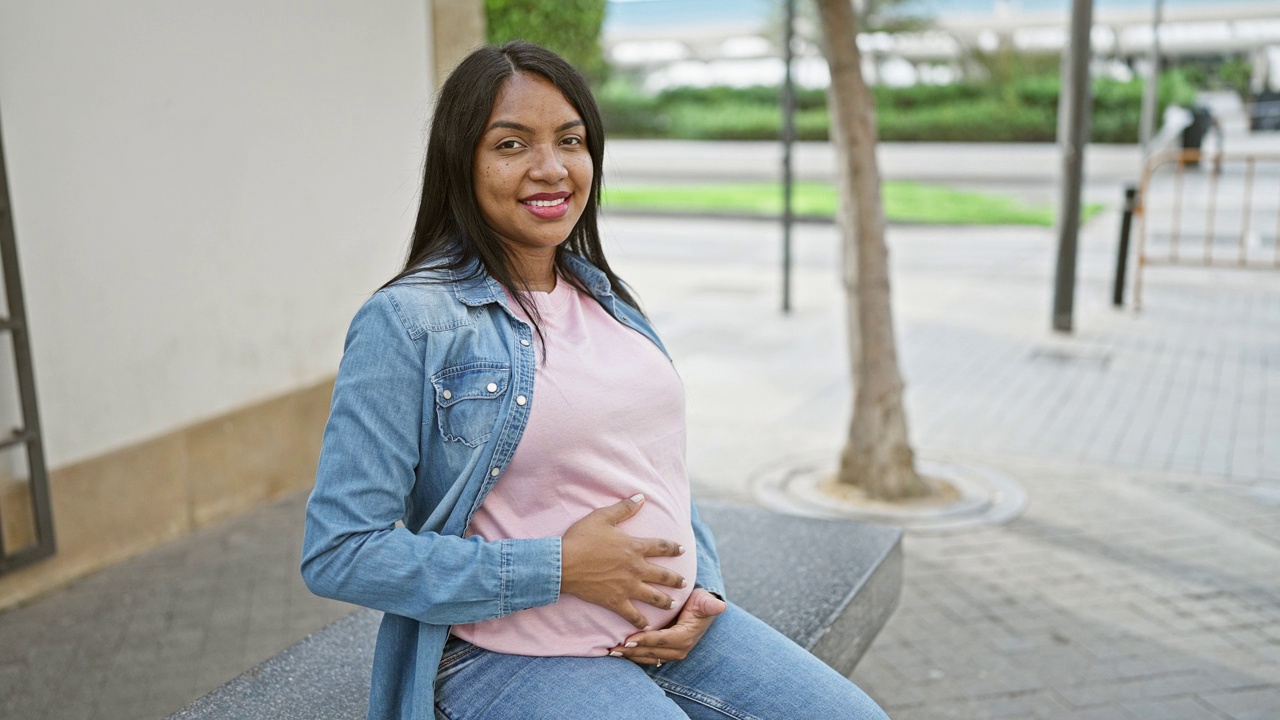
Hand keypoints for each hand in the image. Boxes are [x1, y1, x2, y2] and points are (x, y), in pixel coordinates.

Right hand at [561, 494, 687, 629]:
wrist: (564, 564)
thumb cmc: (581, 538)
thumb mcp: (602, 517)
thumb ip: (624, 508)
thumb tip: (641, 497)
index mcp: (634, 547)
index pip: (661, 547)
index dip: (673, 548)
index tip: (682, 550)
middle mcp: (636, 568)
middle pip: (663, 575)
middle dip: (676, 579)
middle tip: (684, 582)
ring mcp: (628, 587)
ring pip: (654, 597)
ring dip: (666, 600)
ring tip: (674, 603)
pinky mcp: (616, 602)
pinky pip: (633, 615)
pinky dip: (641, 621)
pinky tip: (647, 625)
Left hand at [609, 588, 725, 664]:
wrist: (703, 612)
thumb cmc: (701, 602)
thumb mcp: (706, 602)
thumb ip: (710, 604)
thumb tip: (720, 605)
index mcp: (685, 636)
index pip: (662, 640)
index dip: (646, 640)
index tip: (629, 639)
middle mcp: (679, 649)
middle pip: (652, 652)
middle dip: (632, 651)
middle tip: (613, 647)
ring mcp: (672, 653)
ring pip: (648, 657)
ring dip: (630, 655)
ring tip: (612, 651)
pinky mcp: (665, 653)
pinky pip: (648, 657)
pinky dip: (634, 655)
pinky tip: (620, 652)